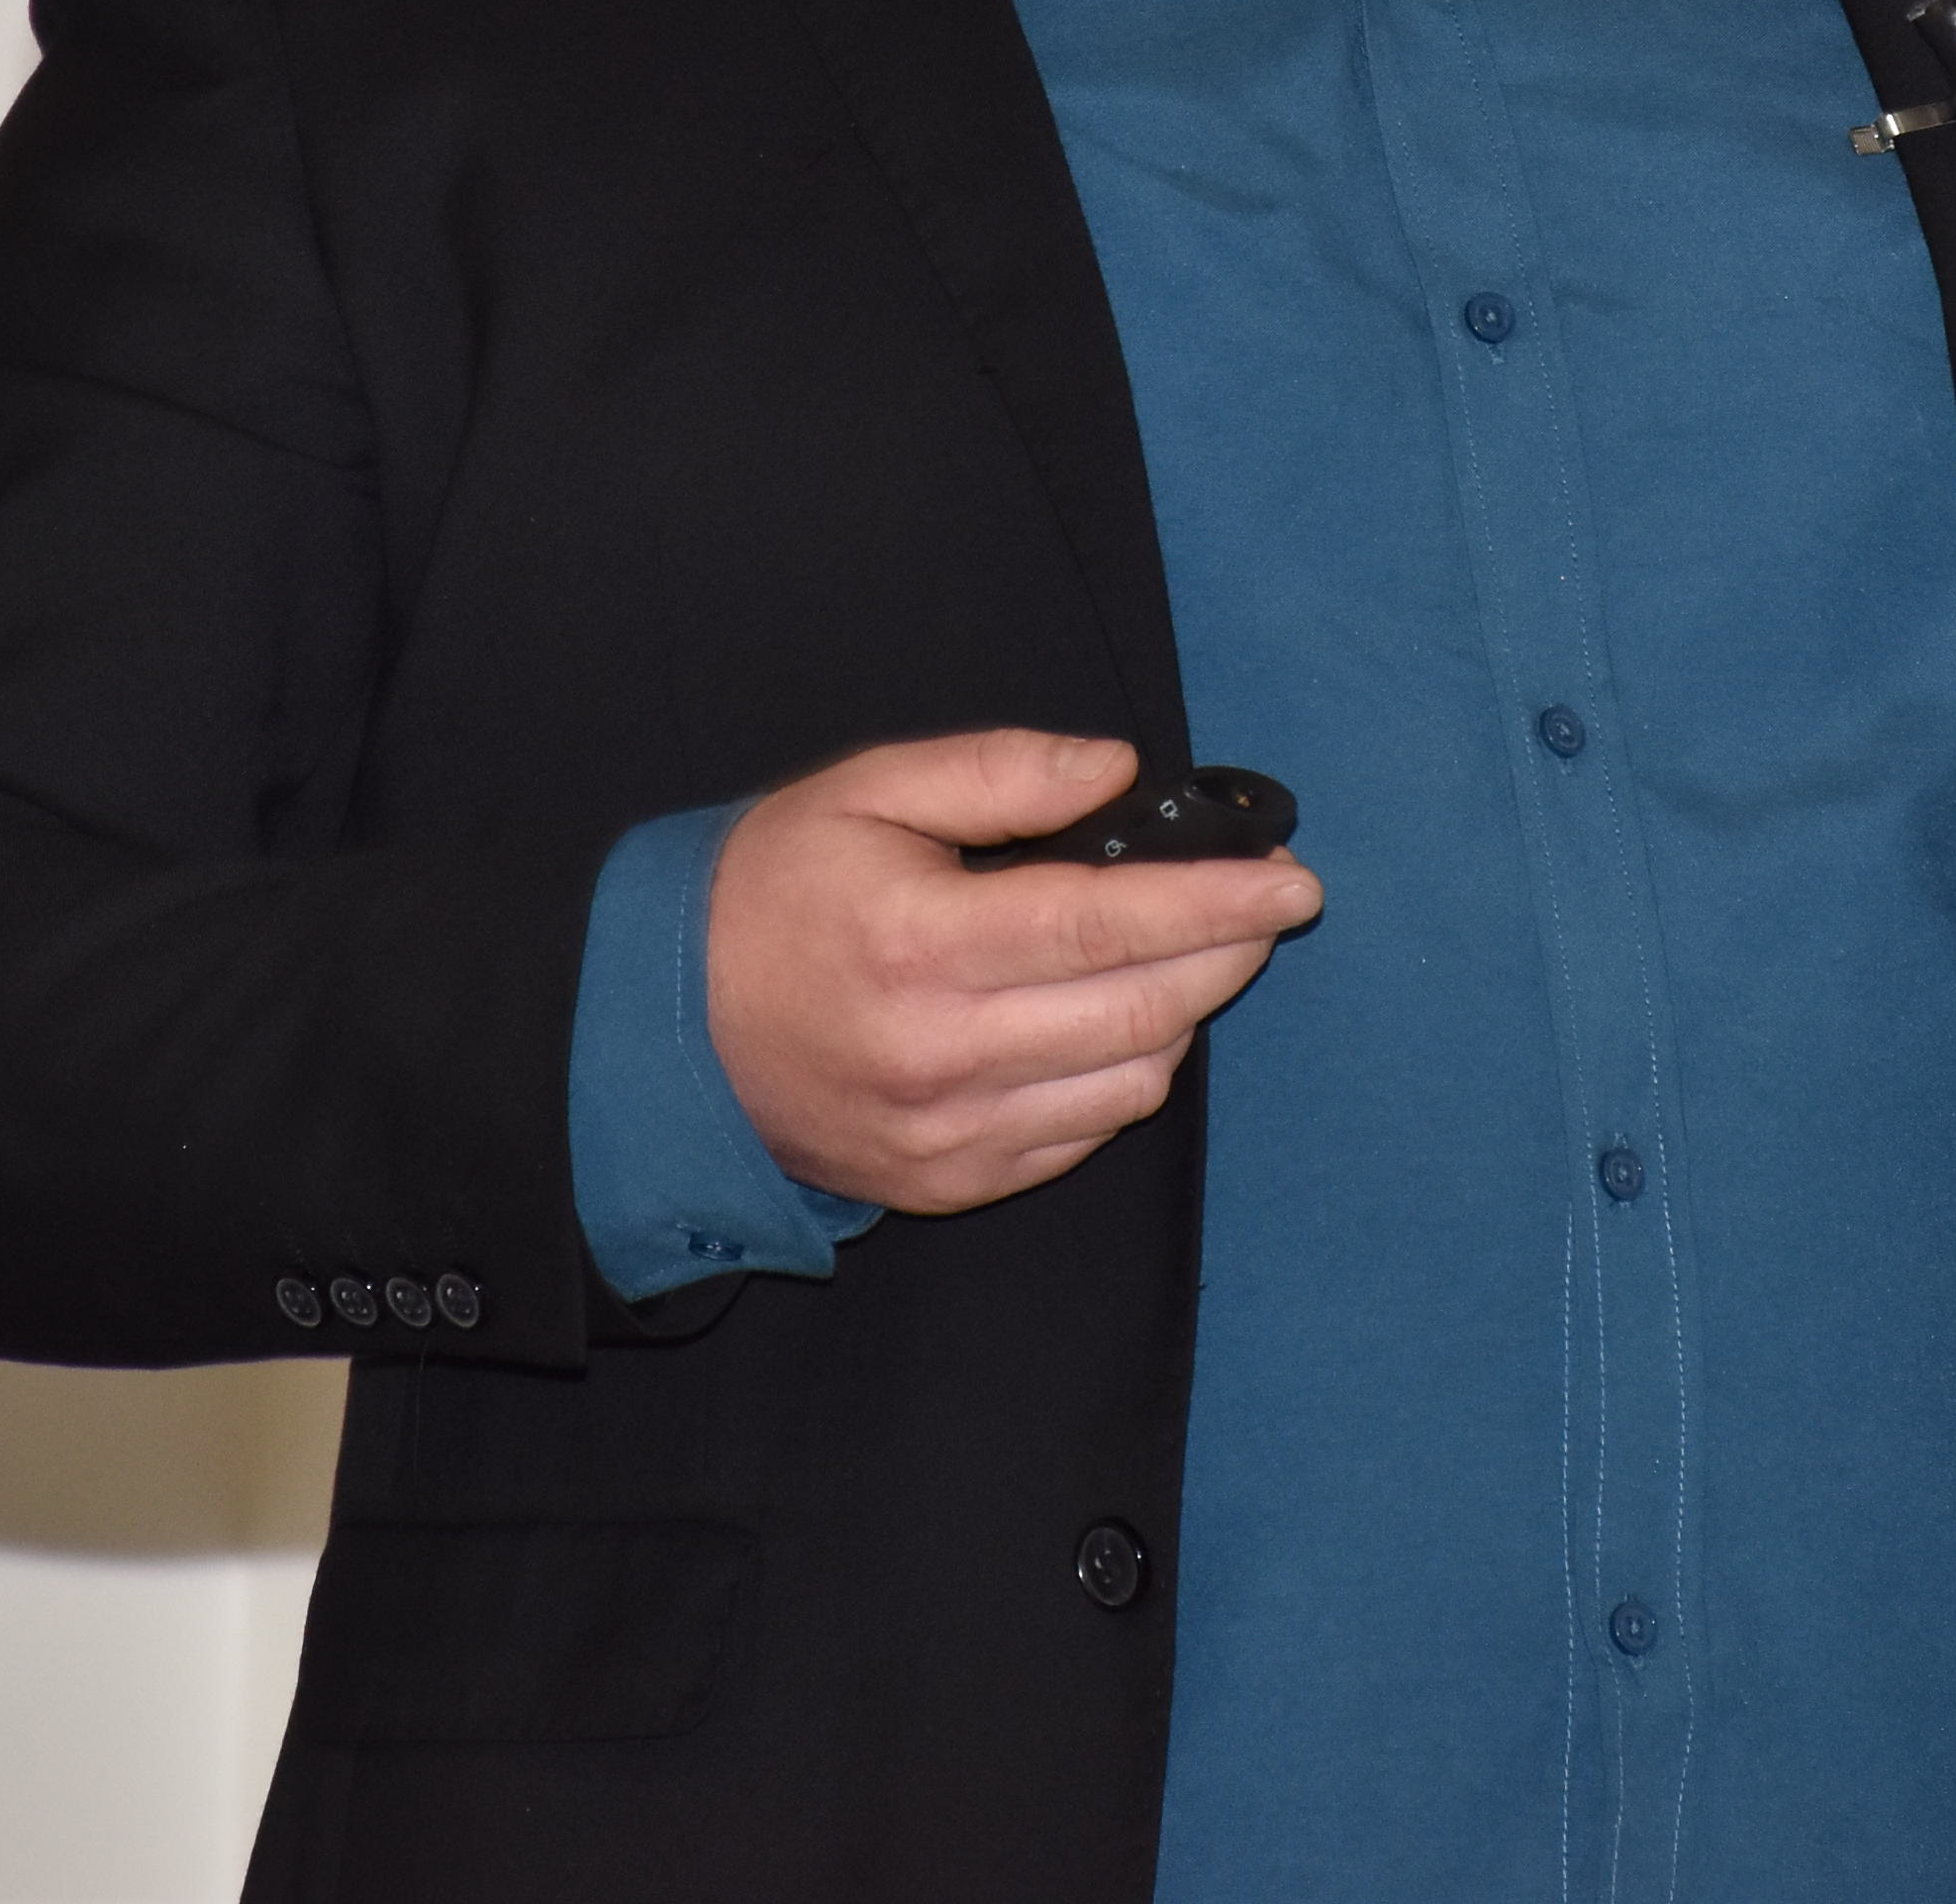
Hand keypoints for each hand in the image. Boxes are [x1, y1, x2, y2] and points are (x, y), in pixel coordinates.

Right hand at [705, 731, 1323, 1214]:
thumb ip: (998, 771)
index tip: (1292, 880)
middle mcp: (939, 1055)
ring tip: (1177, 955)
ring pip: (1129, 1083)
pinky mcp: (948, 1184)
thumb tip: (1117, 774)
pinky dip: (1121, 1077)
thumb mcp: (864, 791)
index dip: (1216, 903)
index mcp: (919, 945)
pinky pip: (1083, 1136)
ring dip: (1179, 1015)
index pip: (1109, 925)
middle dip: (1227, 955)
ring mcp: (947, 1135)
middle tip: (1264, 907)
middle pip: (1141, 1011)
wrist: (664, 1034)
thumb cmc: (768, 893)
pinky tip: (1106, 1021)